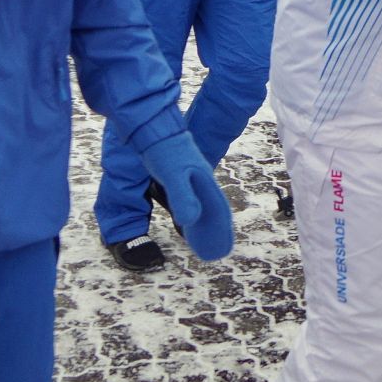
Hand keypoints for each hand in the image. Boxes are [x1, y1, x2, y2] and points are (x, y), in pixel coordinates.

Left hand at [140, 134, 234, 258]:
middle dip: (216, 230)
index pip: (218, 211)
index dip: (221, 230)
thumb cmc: (165, 151)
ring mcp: (193, 179)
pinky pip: (193, 200)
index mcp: (205, 183)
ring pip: (203, 206)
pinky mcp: (182, 176)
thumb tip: (191, 221)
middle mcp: (202, 182)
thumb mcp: (173, 175)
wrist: (156, 128)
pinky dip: (194, 215)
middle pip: (213, 211)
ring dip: (205, 224)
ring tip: (204, 241)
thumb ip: (183, 197)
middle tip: (216, 252)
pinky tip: (187, 221)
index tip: (225, 249)